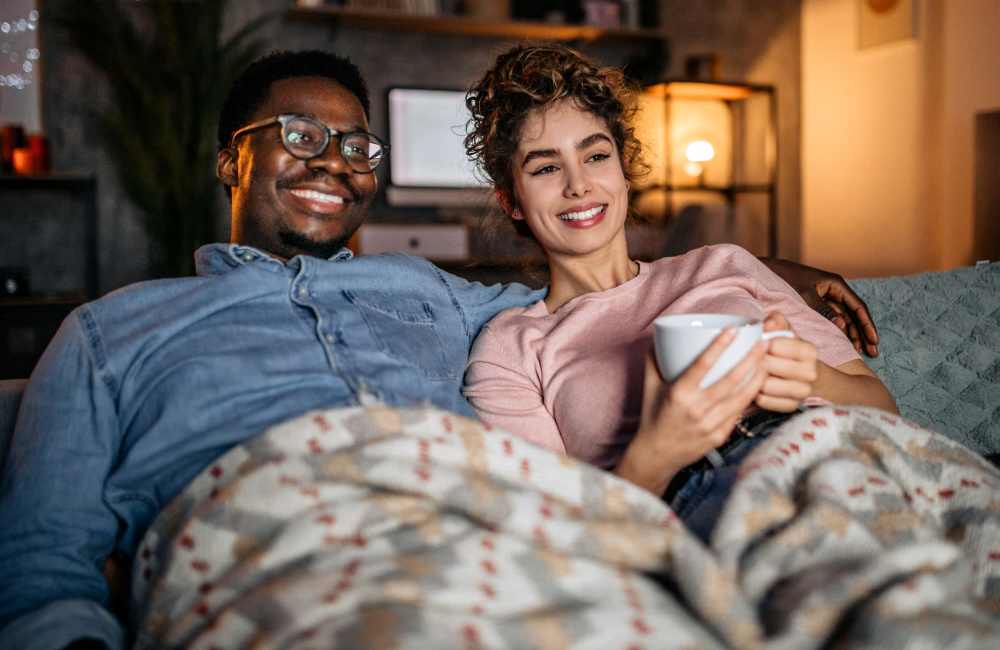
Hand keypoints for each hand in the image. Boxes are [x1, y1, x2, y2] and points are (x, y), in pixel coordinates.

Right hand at [619, 329, 766, 494]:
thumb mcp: (650, 387)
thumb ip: (654, 361)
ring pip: (741, 397)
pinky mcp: (720, 436)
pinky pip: (739, 413)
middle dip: (750, 360)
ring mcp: (710, 424)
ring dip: (757, 378)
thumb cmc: (653, 417)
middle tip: (762, 344)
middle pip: (731, 380)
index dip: (720, 346)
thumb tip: (659, 337)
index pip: (703, 365)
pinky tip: (759, 386)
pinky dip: (751, 398)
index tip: (733, 330)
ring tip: (766, 362)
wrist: (656, 454)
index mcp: (678, 394)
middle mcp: (696, 409)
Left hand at [756, 312, 818, 411]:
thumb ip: (776, 322)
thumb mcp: (785, 332)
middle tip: (748, 358)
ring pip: (765, 385)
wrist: (806, 376)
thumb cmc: (789, 350)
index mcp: (808, 351)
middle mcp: (810, 373)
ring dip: (753, 378)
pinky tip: (754, 385)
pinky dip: (755, 393)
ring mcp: (802, 392)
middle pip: (768, 366)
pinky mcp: (791, 406)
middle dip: (754, 361)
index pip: (774, 345)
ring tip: (750, 372)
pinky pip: (764, 401)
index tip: (757, 343)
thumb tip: (768, 323)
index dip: (761, 344)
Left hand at [760, 257, 879, 356]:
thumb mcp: (805, 295)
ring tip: (860, 351)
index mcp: (836, 284)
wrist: (767, 271)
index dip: (867, 325)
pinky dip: (839, 330)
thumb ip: (823, 310)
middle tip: (872, 352)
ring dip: (852, 334)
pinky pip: (833, 318)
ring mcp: (826, 297)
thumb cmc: (785, 279)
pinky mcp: (817, 304)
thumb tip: (843, 327)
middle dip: (864, 333)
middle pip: (855, 314)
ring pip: (845, 318)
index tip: (874, 341)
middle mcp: (835, 290)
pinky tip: (844, 342)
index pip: (858, 307)